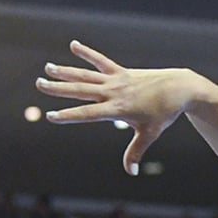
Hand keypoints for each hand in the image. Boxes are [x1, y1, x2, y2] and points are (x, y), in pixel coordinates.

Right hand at [36, 42, 200, 175]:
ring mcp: (117, 80)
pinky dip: (88, 54)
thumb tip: (131, 172)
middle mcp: (113, 92)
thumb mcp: (150, 134)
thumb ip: (136, 151)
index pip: (88, 114)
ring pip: (86, 75)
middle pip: (81, 90)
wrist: (179, 89)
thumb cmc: (164, 113)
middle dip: (59, 89)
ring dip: (66, 72)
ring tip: (47, 68)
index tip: (51, 116)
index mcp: (118, 109)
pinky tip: (74, 45)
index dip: (69, 116)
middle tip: (39, 84)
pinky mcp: (121, 71)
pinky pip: (101, 61)